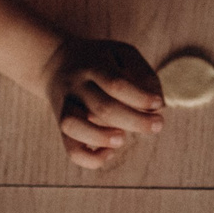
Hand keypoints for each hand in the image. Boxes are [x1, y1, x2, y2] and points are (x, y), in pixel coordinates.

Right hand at [43, 36, 163, 168]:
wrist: (55, 63)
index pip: (116, 84)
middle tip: (157, 125)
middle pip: (102, 107)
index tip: (158, 104)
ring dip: (101, 137)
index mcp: (94, 66)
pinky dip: (91, 158)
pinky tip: (110, 152)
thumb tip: (156, 106)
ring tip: (122, 139)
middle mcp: (77, 86)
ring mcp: (66, 107)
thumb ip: (143, 75)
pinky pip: (71, 149)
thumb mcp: (123, 54)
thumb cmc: (101, 61)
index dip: (140, 97)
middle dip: (135, 121)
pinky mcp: (63, 128)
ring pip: (74, 126)